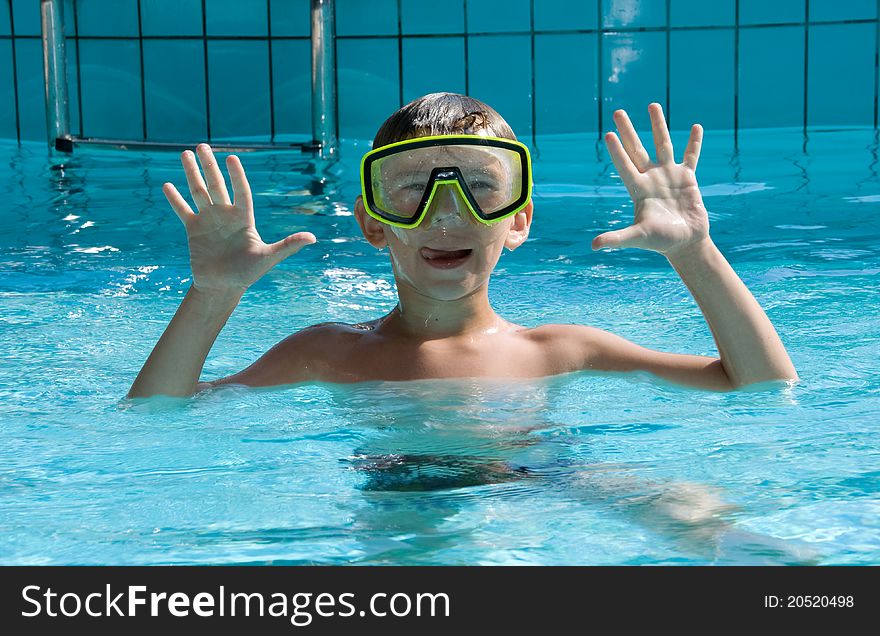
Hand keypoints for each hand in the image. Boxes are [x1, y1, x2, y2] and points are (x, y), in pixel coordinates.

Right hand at [163, 143, 315, 294]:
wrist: (223, 287)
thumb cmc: (248, 273)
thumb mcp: (269, 257)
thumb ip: (288, 245)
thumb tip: (313, 238)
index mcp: (244, 219)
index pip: (241, 191)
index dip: (237, 175)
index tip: (232, 158)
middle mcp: (225, 215)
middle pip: (217, 185)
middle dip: (209, 166)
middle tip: (202, 146)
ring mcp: (208, 221)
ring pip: (199, 192)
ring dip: (192, 174)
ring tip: (185, 154)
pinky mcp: (193, 230)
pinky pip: (183, 210)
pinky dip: (175, 199)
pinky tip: (167, 185)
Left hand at [593, 103, 708, 258]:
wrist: (685, 244)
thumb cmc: (660, 242)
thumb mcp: (638, 237)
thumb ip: (617, 238)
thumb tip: (593, 246)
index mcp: (639, 189)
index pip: (625, 165)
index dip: (617, 151)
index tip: (608, 133)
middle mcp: (651, 178)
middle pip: (637, 149)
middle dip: (628, 130)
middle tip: (617, 111)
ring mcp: (669, 176)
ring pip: (663, 144)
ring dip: (658, 125)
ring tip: (652, 105)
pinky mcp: (688, 178)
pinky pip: (691, 156)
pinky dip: (694, 142)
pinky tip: (695, 126)